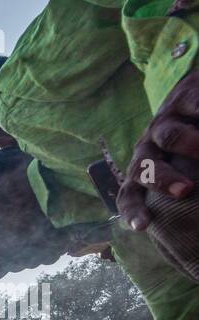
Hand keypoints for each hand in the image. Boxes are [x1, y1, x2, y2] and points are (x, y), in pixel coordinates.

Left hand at [117, 73, 198, 229]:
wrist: (193, 90)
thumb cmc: (189, 141)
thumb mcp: (180, 167)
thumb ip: (184, 186)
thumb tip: (193, 205)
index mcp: (143, 167)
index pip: (129, 194)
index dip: (132, 211)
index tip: (142, 227)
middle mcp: (147, 146)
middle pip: (144, 167)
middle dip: (163, 180)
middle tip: (185, 190)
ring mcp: (165, 121)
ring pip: (171, 137)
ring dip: (191, 147)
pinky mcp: (184, 97)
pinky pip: (196, 107)